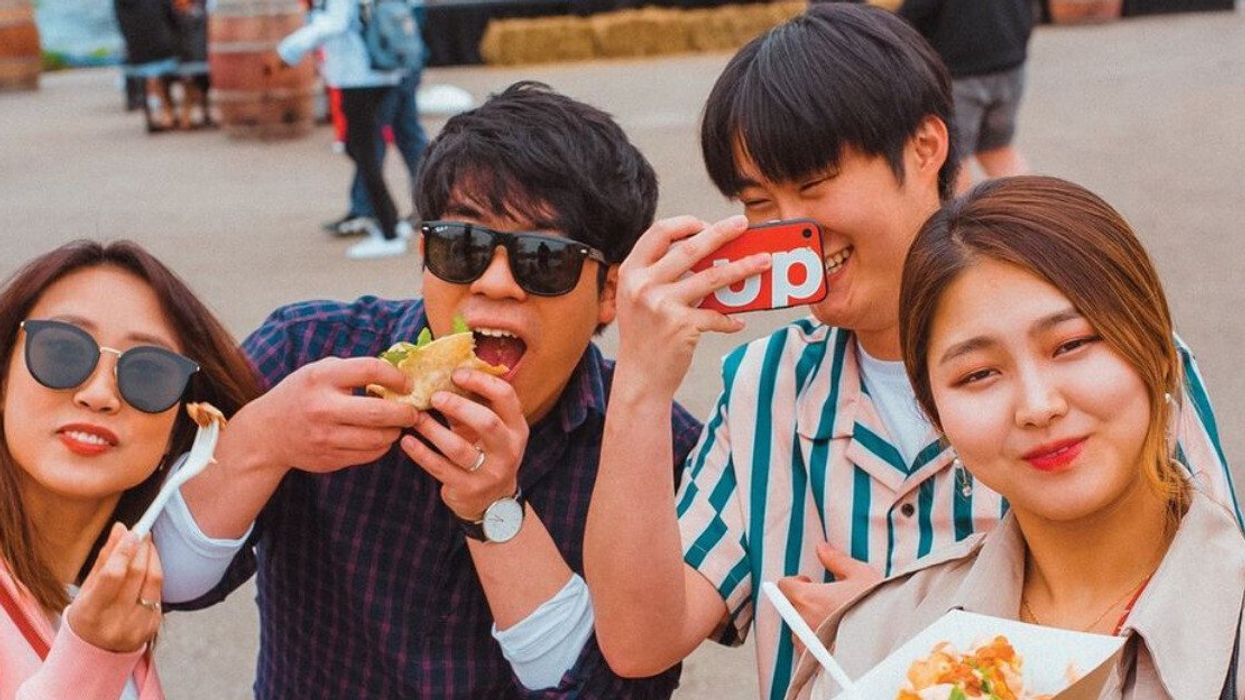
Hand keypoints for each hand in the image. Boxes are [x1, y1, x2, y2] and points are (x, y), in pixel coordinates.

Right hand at [66, 524, 162, 652]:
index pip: (113, 575)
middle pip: (137, 575)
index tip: (132, 531)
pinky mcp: (152, 627)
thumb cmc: (86, 617)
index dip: (125, 550)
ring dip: (153, 557)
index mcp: (91, 614)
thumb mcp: (85, 591)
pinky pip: (158, 594)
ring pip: (153, 582)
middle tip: (142, 531)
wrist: (95, 656)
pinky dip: (154, 576)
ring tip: (147, 544)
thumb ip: (104, 560)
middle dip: (142, 548)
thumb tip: (120, 529)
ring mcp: (136, 627)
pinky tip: (149, 566)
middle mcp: (115, 622)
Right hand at [236, 356, 417, 472]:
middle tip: (414, 411)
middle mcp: (323, 408)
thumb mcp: (320, 371)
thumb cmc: (302, 394)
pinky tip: (380, 438)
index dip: (396, 376)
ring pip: (378, 438)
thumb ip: (353, 370)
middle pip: (379, 412)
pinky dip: (381, 446)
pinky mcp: (329, 459)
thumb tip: (399, 371)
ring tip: (397, 424)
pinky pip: (368, 455)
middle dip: (405, 412)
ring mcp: (325, 437)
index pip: (370, 370)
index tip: (407, 383)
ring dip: (395, 432)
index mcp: (322, 378)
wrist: (267, 432)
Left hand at [399, 369, 528, 520]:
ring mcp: (490, 472)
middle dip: (458, 406)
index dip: (481, 381)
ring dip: (433, 430)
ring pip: (459, 448)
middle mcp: (508, 449)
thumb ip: (471, 405)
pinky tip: (407, 441)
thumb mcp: (487, 430)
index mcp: (517, 427)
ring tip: (414, 418)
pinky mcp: (468, 489)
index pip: (506, 396)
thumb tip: (441, 374)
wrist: (491, 501)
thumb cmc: (485, 452)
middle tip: (434, 397)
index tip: (456, 374)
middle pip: (487, 422)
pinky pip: (440, 469)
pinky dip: (421, 453)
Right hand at [614, 215, 770, 395]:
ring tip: (764, 261)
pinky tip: (739, 322)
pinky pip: (717, 314)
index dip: (686, 223)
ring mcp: (662, 305)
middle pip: (691, 248)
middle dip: (722, 232)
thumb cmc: (644, 337)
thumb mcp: (638, 299)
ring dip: (743, 267)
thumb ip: (660, 275)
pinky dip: (731, 319)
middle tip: (743, 223)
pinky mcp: (681, 326)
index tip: (706, 224)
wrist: (639, 379)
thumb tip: (706, 255)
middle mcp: (643, 285)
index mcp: (631, 272)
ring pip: (712, 277)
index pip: (659, 232)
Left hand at [774, 544, 881, 654]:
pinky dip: (815, 643)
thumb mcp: (860, 575)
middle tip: (825, 602)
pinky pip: (806, 648)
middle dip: (803, 602)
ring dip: (808, 623)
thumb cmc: (874, 606)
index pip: (785, 586)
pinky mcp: (814, 661)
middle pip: (789, 607)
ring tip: (834, 622)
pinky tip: (835, 639)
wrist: (888, 641)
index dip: (796, 582)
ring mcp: (806, 643)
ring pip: (797, 629)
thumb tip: (821, 547)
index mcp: (808, 597)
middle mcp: (801, 621)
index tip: (811, 583)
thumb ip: (836, 560)